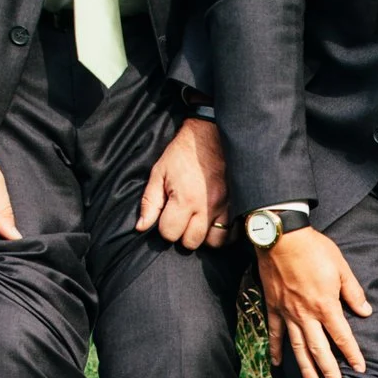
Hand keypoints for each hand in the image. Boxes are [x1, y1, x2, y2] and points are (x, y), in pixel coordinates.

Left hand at [137, 118, 228, 248]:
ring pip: (214, 242)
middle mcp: (205, 207)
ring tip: (199, 224)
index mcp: (184, 199)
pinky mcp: (236, 204)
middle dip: (183, 235)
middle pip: (192, 242)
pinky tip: (215, 224)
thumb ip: (149, 203)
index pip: (170, 233)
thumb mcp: (159, 173)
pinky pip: (233, 232)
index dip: (165, 228)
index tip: (167, 217)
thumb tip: (141, 227)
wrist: (210, 136)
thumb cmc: (182, 154)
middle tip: (182, 221)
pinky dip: (223, 233)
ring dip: (204, 236)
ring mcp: (224, 207)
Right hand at [259, 227, 371, 377]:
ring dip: (305, 369)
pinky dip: (275, 349)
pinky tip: (278, 365)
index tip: (360, 369)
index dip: (352, 354)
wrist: (281, 236)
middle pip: (319, 349)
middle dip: (329, 372)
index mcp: (325, 305)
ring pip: (298, 347)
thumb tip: (366, 312)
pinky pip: (274, 333)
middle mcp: (306, 314)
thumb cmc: (314, 249)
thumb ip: (353, 292)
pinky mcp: (273, 307)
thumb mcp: (341, 267)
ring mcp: (287, 313)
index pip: (342, 336)